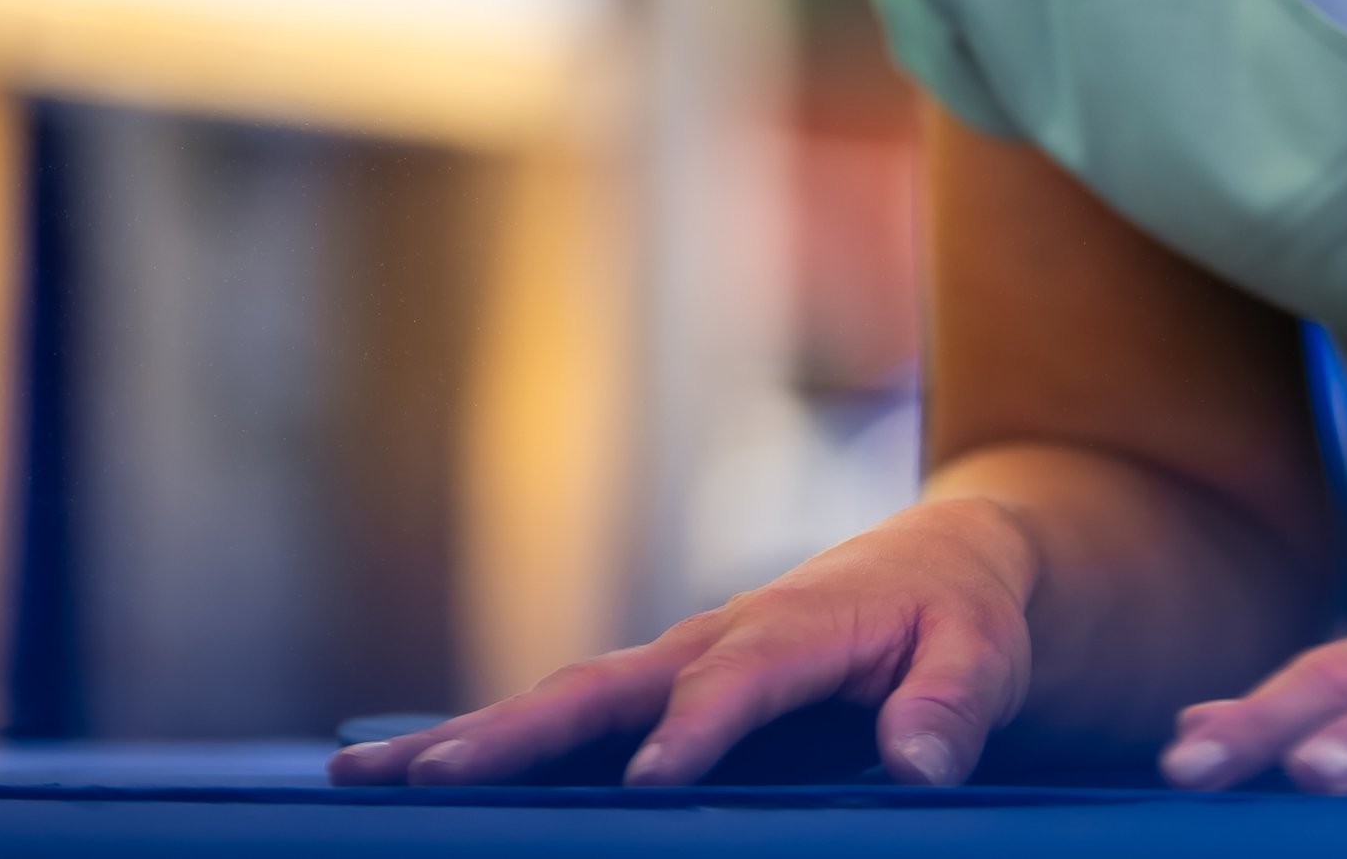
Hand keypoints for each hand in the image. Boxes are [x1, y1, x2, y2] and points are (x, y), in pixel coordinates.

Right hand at [328, 495, 1043, 789]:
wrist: (946, 561)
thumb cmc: (963, 616)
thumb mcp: (983, 654)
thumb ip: (951, 707)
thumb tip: (920, 767)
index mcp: (795, 628)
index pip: (737, 682)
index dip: (696, 732)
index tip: (653, 784)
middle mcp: (712, 640)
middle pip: (602, 690)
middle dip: (512, 735)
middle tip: (422, 779)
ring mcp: (673, 665)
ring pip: (559, 706)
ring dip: (464, 743)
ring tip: (363, 782)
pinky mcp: (658, 691)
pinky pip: (568, 725)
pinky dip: (489, 751)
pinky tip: (412, 784)